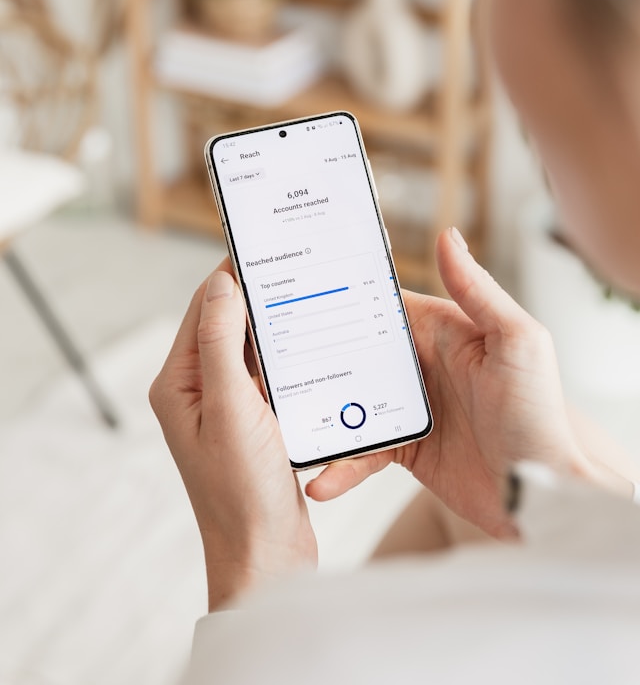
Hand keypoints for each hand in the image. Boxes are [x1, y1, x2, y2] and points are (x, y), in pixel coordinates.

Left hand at [150, 262, 316, 610]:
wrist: (267, 553)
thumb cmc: (242, 490)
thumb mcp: (231, 407)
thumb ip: (222, 343)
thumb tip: (223, 284)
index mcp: (179, 383)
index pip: (204, 310)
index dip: (231, 276)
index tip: (264, 246)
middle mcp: (199, 390)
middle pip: (228, 325)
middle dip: (259, 296)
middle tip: (298, 267)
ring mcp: (228, 406)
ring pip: (253, 348)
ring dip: (277, 326)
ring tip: (310, 297)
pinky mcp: (255, 420)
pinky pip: (271, 374)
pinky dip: (288, 356)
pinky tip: (313, 344)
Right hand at [306, 228, 589, 537]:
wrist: (545, 497)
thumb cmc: (540, 416)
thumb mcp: (516, 342)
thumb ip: (478, 290)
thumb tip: (448, 235)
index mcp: (443, 330)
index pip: (381, 305)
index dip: (340, 298)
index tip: (296, 294)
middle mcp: (422, 365)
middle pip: (355, 352)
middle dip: (313, 355)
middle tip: (267, 363)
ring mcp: (410, 408)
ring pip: (349, 401)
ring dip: (318, 412)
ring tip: (282, 423)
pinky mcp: (405, 447)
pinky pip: (362, 451)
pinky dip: (341, 465)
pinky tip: (319, 480)